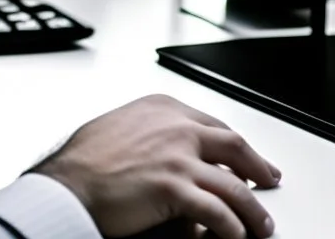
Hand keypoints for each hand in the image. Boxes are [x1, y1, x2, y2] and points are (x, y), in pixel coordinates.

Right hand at [30, 94, 280, 238]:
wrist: (66, 185)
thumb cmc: (83, 162)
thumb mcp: (120, 128)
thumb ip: (150, 132)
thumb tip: (168, 151)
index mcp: (162, 108)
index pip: (212, 124)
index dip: (235, 145)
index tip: (246, 157)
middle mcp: (174, 126)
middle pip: (233, 146)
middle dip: (257, 167)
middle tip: (269, 181)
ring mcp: (177, 156)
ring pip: (233, 184)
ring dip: (253, 209)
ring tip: (261, 225)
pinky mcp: (174, 187)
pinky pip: (217, 212)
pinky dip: (232, 227)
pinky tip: (236, 236)